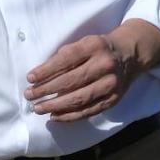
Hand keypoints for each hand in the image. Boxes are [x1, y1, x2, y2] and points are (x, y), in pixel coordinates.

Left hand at [25, 19, 159, 121]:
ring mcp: (111, 84)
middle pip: (71, 81)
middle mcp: (104, 65)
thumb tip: (39, 76)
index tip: (30, 78)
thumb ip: (64, 57)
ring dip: (56, 106)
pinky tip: (55, 116)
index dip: (46, 70)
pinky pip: (90, 111)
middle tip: (29, 96)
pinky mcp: (114, 99)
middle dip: (47, 90)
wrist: (130, 54)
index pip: (66, 59)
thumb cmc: (97, 48)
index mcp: (93, 46)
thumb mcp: (82, 43)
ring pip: (80, 98)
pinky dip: (70, 116)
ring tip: (38, 108)